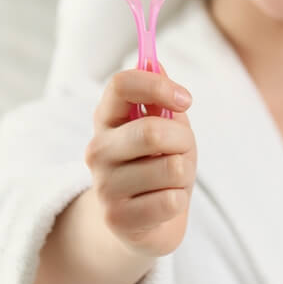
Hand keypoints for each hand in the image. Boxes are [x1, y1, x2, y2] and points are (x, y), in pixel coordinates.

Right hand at [85, 65, 196, 256]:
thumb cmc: (160, 165)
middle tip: (181, 151)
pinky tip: (163, 204)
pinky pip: (171, 201)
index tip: (185, 99)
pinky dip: (179, 201)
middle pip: (152, 131)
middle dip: (183, 140)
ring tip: (170, 182)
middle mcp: (97, 150)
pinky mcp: (118, 219)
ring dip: (184, 174)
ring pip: (171, 168)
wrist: (144, 223)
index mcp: (108, 119)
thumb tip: (156, 61)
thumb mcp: (167, 127)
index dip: (158, 86)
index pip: (121, 84)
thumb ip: (161, 98)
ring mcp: (104, 187)